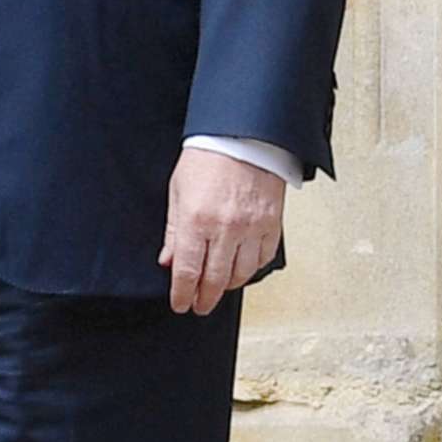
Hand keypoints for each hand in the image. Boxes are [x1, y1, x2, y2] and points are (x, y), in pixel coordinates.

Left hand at [159, 147, 285, 315]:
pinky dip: (252, 270)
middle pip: (215, 280)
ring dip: (228, 287)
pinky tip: (241, 271)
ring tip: (218, 290)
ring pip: (241, 274)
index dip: (183, 294)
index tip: (180, 304)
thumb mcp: (178, 192)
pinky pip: (263, 258)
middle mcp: (226, 228)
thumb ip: (174, 231)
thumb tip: (169, 261)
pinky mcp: (272, 223)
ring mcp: (252, 227)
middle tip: (198, 306)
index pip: (188, 272)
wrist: (243, 135)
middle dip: (204, 299)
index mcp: (197, 220)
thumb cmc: (207, 157)